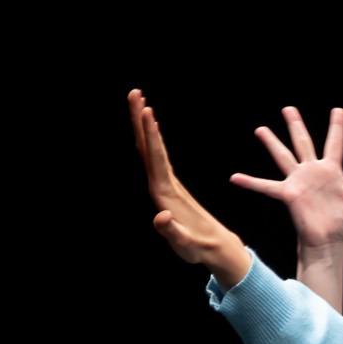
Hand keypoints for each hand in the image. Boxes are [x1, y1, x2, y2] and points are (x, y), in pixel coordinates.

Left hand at [128, 90, 250, 286]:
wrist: (208, 251)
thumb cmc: (197, 249)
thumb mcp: (184, 245)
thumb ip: (171, 233)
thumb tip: (161, 217)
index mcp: (161, 193)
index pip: (154, 157)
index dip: (150, 134)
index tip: (148, 112)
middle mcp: (159, 184)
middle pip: (146, 147)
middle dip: (139, 120)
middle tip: (134, 93)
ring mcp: (163, 183)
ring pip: (150, 148)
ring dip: (144, 124)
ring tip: (140, 99)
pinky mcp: (170, 184)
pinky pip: (159, 155)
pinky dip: (155, 137)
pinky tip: (154, 124)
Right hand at [230, 107, 342, 258]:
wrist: (330, 243)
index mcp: (332, 171)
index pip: (335, 142)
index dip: (337, 126)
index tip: (339, 109)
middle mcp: (313, 172)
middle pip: (304, 142)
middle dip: (296, 124)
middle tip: (288, 107)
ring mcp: (299, 181)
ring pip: (284, 156)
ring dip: (272, 143)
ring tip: (261, 129)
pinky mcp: (288, 194)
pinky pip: (266, 186)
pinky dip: (251, 182)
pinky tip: (235, 178)